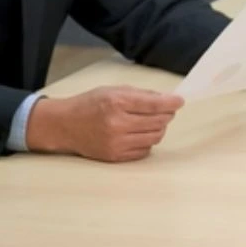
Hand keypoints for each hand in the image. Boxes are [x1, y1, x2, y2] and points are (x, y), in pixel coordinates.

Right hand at [25, 85, 184, 161]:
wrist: (65, 125)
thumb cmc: (90, 104)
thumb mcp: (113, 90)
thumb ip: (140, 94)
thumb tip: (166, 99)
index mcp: (116, 102)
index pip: (154, 104)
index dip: (171, 103)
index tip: (180, 101)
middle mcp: (117, 124)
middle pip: (158, 122)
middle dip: (166, 115)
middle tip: (165, 110)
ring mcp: (116, 142)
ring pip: (154, 137)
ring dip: (159, 128)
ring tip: (152, 122)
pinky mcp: (115, 156)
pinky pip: (144, 150)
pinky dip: (147, 141)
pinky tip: (140, 133)